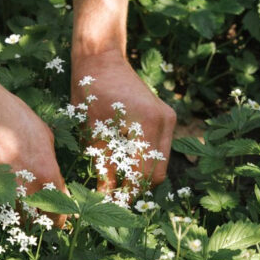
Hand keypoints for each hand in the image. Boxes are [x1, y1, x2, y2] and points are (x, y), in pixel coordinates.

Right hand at [0, 77, 66, 226]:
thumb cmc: (9, 114)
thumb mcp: (42, 135)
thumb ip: (50, 165)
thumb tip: (55, 184)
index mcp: (43, 177)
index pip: (57, 216)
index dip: (56, 217)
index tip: (52, 217)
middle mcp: (19, 192)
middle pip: (28, 220)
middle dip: (28, 212)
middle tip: (22, 197)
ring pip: (0, 212)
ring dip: (1, 201)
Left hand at [71, 51, 176, 190]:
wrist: (101, 58)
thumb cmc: (90, 90)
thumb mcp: (92, 130)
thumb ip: (102, 164)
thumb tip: (105, 196)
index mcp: (148, 123)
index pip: (145, 172)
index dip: (129, 191)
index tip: (112, 201)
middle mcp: (165, 121)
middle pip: (158, 171)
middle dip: (137, 186)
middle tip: (114, 195)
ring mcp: (168, 118)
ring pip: (160, 161)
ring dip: (141, 173)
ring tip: (117, 180)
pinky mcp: (165, 116)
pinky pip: (159, 148)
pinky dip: (144, 158)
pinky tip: (123, 160)